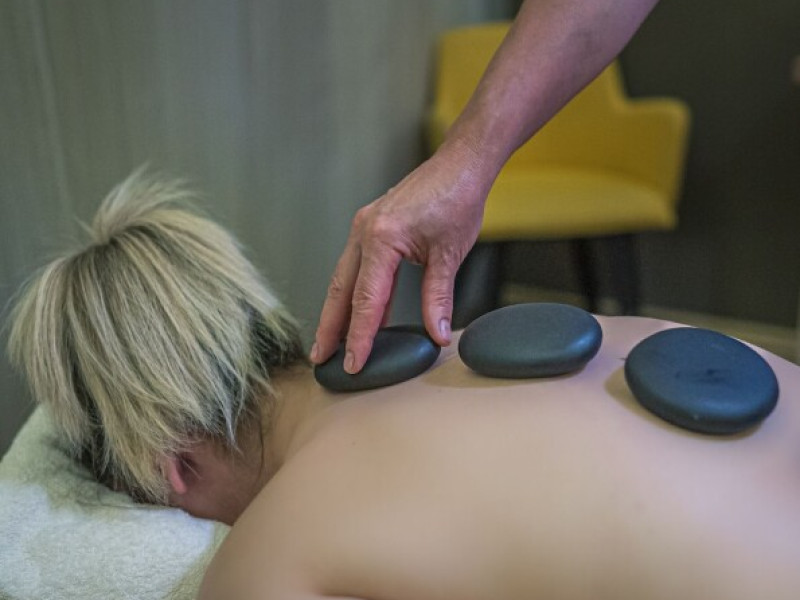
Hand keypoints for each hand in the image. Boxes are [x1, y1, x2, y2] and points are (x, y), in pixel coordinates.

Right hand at [311, 146, 489, 373]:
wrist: (460, 164)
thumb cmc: (457, 200)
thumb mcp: (449, 255)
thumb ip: (438, 298)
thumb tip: (436, 335)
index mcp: (381, 238)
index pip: (366, 300)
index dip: (359, 337)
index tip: (353, 364)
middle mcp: (364, 231)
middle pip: (340, 291)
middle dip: (329, 328)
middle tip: (321, 359)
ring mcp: (364, 227)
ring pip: (343, 278)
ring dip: (336, 311)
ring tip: (331, 342)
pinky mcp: (370, 226)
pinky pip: (356, 266)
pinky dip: (354, 292)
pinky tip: (358, 313)